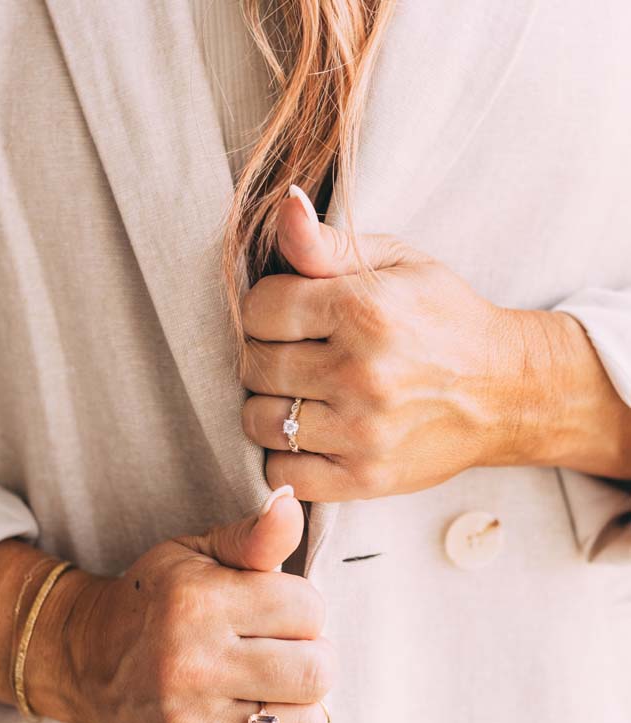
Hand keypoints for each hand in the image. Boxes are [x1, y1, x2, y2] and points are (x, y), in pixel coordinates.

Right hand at [30, 489, 335, 722]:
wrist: (88, 659)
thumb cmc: (158, 599)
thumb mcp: (199, 553)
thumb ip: (255, 535)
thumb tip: (292, 502)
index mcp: (198, 604)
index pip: (309, 609)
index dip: (302, 608)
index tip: (277, 612)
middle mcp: (191, 667)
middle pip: (317, 672)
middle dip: (312, 658)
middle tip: (283, 652)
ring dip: (299, 706)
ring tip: (271, 689)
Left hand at [239, 187, 627, 499]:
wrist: (506, 391)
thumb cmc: (444, 319)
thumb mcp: (396, 262)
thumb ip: (328, 242)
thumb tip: (284, 204)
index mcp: (364, 309)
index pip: (258, 309)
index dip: (266, 309)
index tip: (290, 316)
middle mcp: (361, 373)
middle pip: (255, 366)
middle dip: (266, 356)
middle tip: (296, 355)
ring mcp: (362, 432)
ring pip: (259, 423)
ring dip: (269, 408)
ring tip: (298, 396)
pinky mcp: (365, 478)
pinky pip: (285, 475)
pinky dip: (284, 458)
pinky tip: (307, 436)